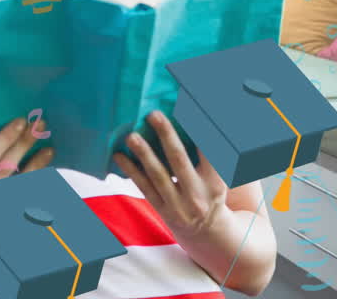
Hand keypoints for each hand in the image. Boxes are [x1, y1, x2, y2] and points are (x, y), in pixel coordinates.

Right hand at [0, 116, 53, 211]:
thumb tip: (4, 133)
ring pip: (22, 185)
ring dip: (37, 165)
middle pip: (8, 167)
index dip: (5, 138)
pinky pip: (27, 200)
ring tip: (48, 150)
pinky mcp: (6, 221)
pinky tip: (43, 172)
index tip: (20, 121)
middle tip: (39, 125)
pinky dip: (36, 184)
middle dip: (25, 144)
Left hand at [112, 111, 228, 241]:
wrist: (205, 230)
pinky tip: (119, 156)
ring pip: (158, 175)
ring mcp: (178, 205)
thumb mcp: (217, 176)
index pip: (207, 151)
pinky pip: (144, 187)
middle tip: (153, 114)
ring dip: (143, 153)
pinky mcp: (162, 210)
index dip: (198, 130)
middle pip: (179, 160)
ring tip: (131, 136)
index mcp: (215, 182)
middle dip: (166, 135)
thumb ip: (208, 154)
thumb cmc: (209, 192)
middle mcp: (197, 195)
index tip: (188, 107)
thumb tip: (198, 118)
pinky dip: (131, 171)